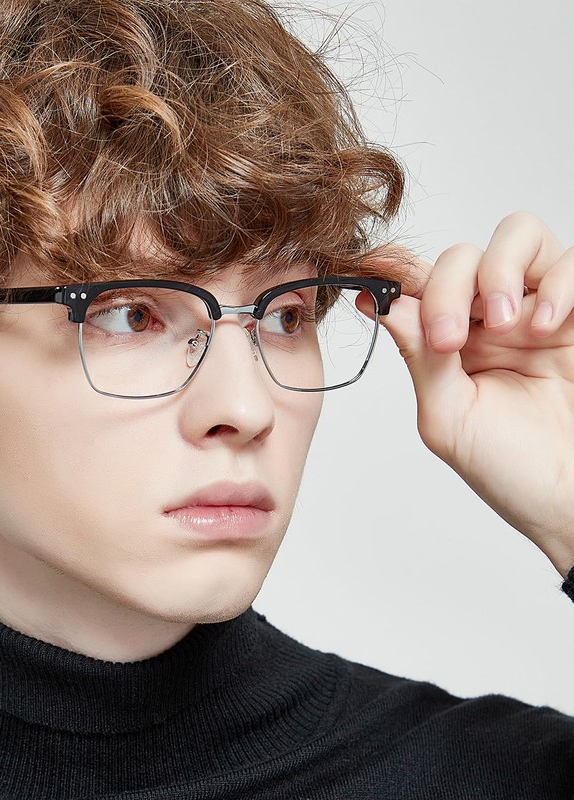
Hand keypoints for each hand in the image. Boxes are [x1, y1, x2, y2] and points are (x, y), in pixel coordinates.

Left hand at [368, 212, 573, 576]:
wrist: (572, 498)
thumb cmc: (512, 470)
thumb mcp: (449, 417)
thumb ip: (420, 358)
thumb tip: (383, 303)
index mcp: (450, 342)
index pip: (417, 285)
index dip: (392, 271)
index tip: (373, 273)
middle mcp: (492, 319)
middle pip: (459, 257)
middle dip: (445, 288)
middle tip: (450, 338)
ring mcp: (539, 309)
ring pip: (516, 234)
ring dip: (498, 271)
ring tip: (507, 324)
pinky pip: (572, 259)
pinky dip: (557, 282)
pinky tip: (545, 326)